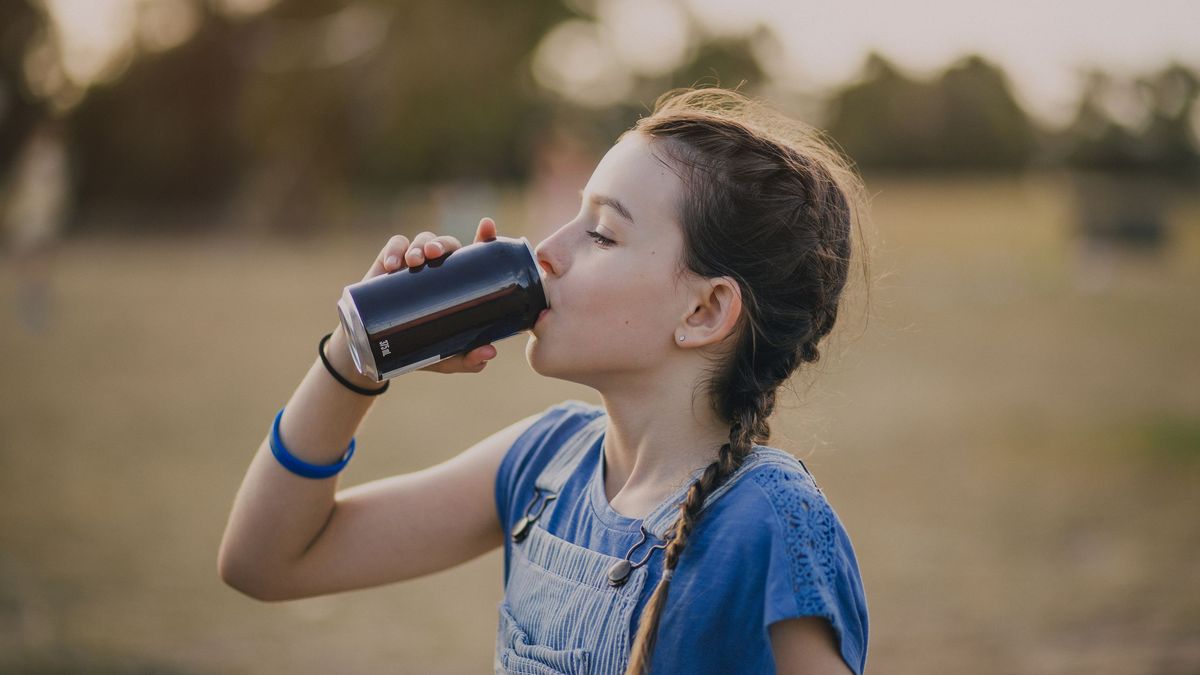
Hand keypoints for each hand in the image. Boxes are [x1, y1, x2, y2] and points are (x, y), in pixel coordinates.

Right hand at [359, 218, 500, 373]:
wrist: (376, 352)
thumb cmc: (418, 348)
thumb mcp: (445, 358)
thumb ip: (467, 359)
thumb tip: (489, 351)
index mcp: (458, 282)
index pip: (475, 255)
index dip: (484, 237)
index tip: (487, 226)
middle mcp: (438, 268)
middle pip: (447, 244)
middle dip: (443, 244)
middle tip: (435, 254)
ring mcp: (413, 264)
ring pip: (422, 240)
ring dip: (419, 245)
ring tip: (415, 261)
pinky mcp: (388, 264)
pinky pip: (394, 246)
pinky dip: (394, 250)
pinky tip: (391, 265)